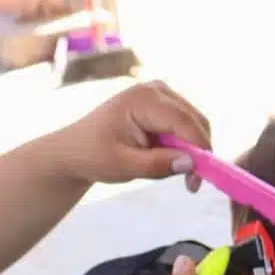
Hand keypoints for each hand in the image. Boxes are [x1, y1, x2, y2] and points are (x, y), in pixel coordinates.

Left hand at [49, 80, 211, 192]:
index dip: (199, 150)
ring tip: (174, 174)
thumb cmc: (93, 155)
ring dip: (191, 151)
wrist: (75, 149)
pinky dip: (183, 146)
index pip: (184, 122)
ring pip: (194, 124)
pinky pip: (185, 126)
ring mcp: (161, 94)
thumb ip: (157, 164)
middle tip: (191, 185)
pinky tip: (166, 161)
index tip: (199, 180)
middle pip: (195, 121)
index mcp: (143, 99)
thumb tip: (191, 163)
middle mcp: (156, 89)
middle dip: (198, 153)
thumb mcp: (123, 165)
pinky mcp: (163, 104)